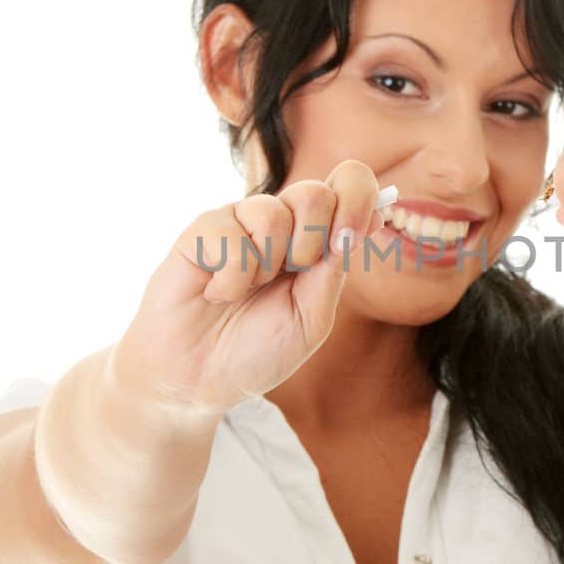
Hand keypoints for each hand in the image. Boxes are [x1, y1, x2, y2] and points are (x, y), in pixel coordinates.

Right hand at [111, 159, 385, 413]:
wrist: (198, 379)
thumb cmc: (255, 350)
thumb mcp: (311, 318)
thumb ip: (334, 270)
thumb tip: (365, 221)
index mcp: (315, 238)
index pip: (349, 184)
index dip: (359, 200)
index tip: (349, 239)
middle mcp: (280, 222)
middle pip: (315, 193)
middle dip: (310, 246)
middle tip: (287, 278)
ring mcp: (240, 221)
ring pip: (273, 214)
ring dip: (266, 268)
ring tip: (246, 291)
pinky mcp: (203, 229)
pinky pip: (233, 237)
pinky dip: (230, 280)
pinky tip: (215, 294)